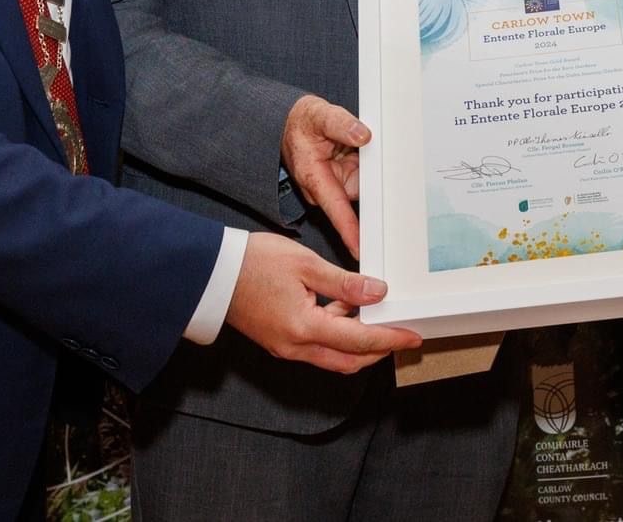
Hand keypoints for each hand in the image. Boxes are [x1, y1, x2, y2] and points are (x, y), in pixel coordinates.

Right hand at [225, 233, 421, 372]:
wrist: (210, 272)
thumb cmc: (253, 262)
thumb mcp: (305, 263)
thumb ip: (344, 282)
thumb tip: (377, 292)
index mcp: (304, 327)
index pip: (359, 341)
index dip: (389, 338)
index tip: (412, 336)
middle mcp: (295, 346)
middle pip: (348, 360)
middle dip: (378, 349)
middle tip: (401, 333)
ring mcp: (285, 347)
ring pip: (332, 356)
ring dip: (356, 342)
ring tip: (373, 313)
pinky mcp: (278, 341)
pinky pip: (316, 347)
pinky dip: (336, 335)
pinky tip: (343, 309)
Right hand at [282, 94, 368, 256]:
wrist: (293, 121)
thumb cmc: (302, 122)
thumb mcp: (319, 115)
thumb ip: (341, 124)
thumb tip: (363, 135)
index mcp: (314, 178)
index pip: (337, 209)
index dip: (350, 231)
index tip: (361, 249)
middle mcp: (326, 187)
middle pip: (359, 195)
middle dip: (374, 186)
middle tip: (382, 166)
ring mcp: (337, 184)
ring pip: (366, 184)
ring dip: (371, 169)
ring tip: (365, 148)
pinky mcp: (345, 178)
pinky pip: (366, 176)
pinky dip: (370, 165)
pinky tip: (365, 152)